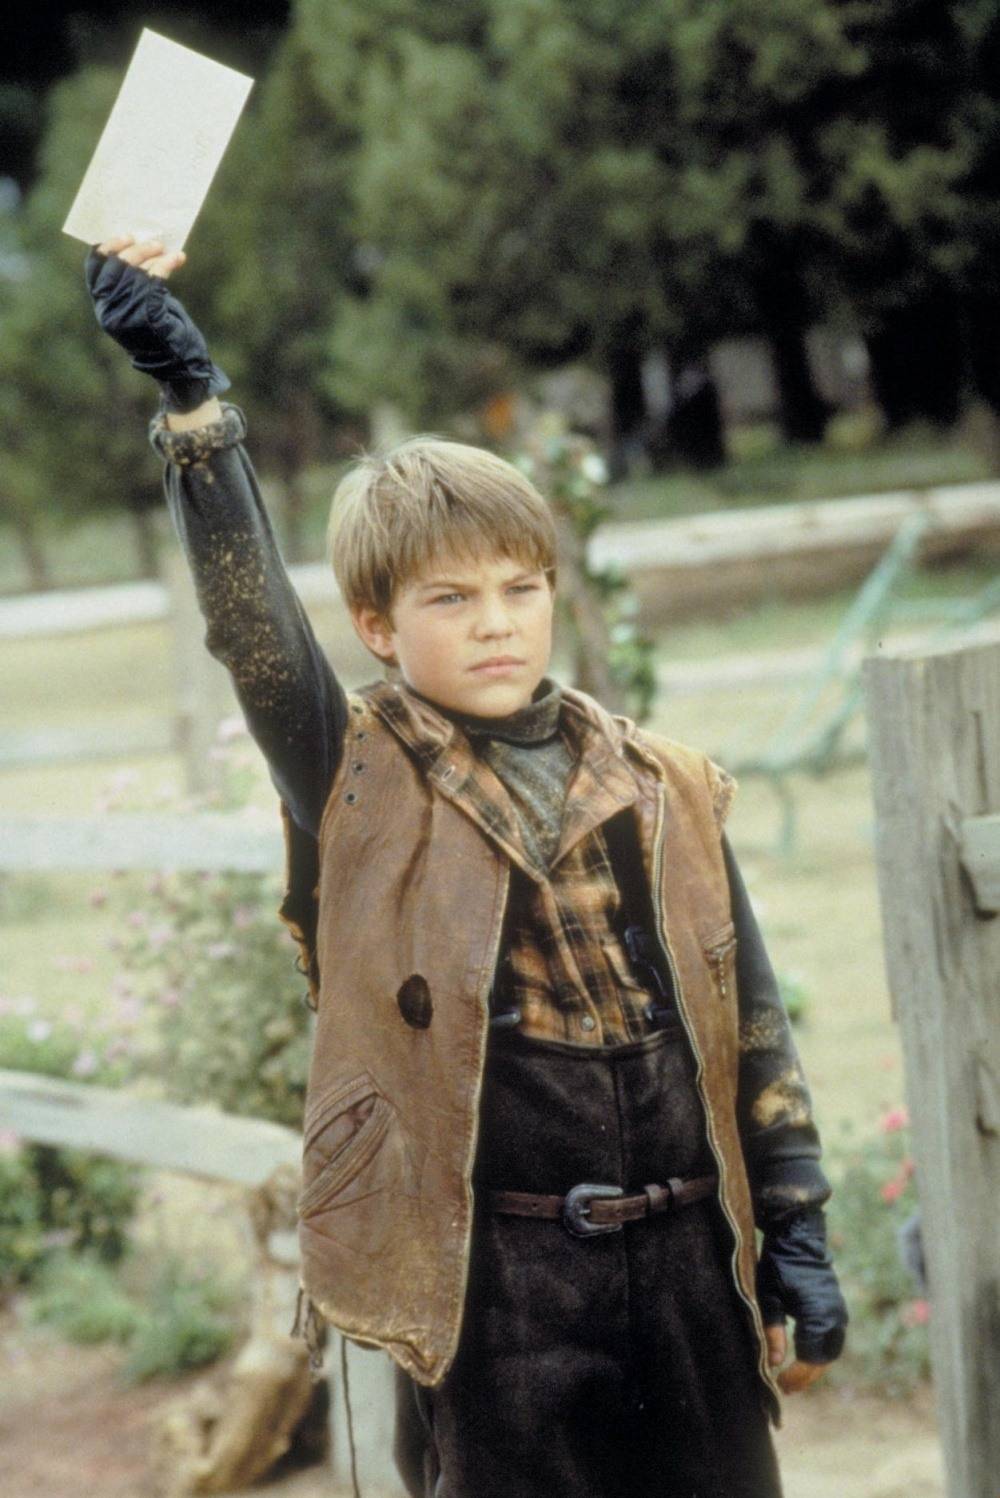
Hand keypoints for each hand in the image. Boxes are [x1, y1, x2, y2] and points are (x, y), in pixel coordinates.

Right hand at [85, 234, 229, 412]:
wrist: (179, 366)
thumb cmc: (162, 331)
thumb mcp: (141, 306)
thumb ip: (134, 282)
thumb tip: (142, 244)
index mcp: (103, 308)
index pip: (94, 270)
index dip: (107, 248)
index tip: (124, 235)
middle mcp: (110, 312)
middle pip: (114, 267)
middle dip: (133, 249)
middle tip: (153, 240)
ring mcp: (128, 316)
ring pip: (134, 273)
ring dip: (152, 255)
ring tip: (166, 248)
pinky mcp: (148, 318)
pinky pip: (154, 282)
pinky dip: (166, 265)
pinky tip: (177, 259)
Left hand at [756, 1206, 847, 1394]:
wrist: (798, 1236)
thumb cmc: (779, 1265)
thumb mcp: (769, 1299)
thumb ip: (773, 1332)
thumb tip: (775, 1363)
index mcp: (817, 1316)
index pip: (810, 1359)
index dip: (796, 1376)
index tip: (779, 1385)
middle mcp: (833, 1317)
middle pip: (824, 1359)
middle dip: (806, 1376)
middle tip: (786, 1387)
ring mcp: (838, 1311)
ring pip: (831, 1350)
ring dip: (815, 1365)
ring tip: (794, 1377)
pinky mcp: (837, 1306)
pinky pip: (832, 1337)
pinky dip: (820, 1351)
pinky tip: (804, 1356)